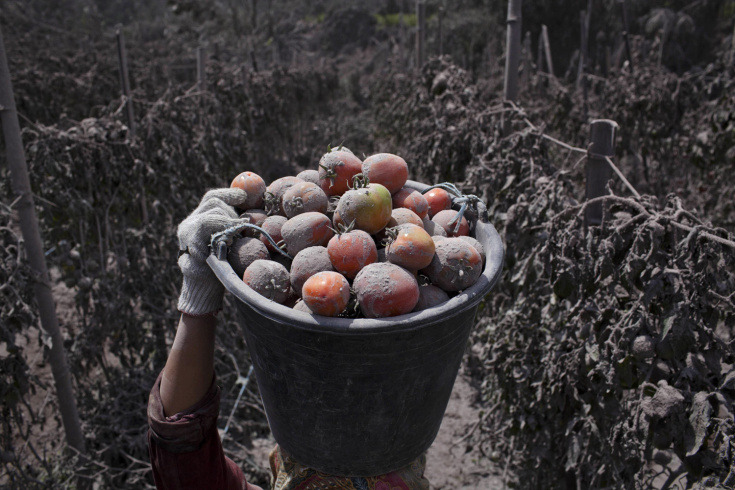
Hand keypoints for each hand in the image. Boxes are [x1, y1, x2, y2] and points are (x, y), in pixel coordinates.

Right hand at [176, 188, 248, 315]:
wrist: (205, 287)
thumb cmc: (223, 265)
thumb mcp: (231, 241)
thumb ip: (234, 227)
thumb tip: (251, 215)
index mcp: (202, 219)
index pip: (213, 197)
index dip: (229, 193)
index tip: (244, 197)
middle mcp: (191, 222)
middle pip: (213, 201)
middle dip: (231, 212)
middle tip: (242, 226)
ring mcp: (187, 231)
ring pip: (211, 213)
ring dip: (227, 222)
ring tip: (235, 235)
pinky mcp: (188, 243)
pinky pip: (204, 228)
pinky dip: (219, 232)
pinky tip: (226, 242)